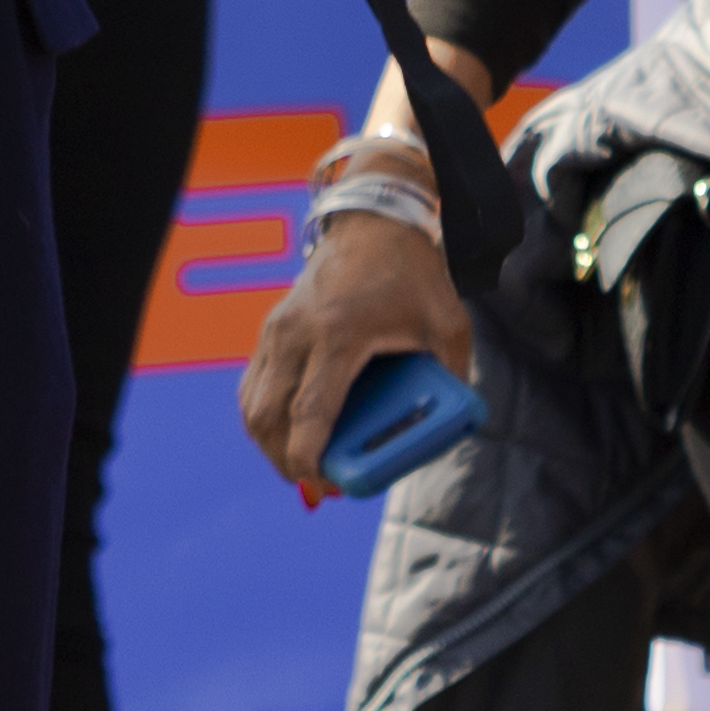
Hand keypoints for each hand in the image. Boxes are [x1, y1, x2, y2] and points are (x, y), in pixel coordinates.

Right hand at [241, 204, 475, 494]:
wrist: (374, 223)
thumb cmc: (414, 275)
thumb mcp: (447, 325)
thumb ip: (452, 377)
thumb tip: (456, 428)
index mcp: (339, 334)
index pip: (310, 410)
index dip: (308, 457)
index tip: (320, 486)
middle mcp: (297, 333)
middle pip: (268, 416)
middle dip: (286, 462)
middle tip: (318, 487)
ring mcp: (276, 329)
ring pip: (253, 405)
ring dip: (270, 444)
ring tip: (303, 466)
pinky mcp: (270, 329)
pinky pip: (253, 387)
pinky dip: (264, 419)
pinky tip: (288, 434)